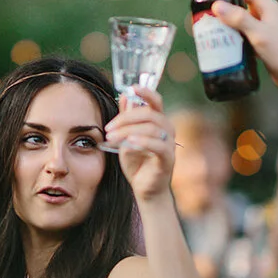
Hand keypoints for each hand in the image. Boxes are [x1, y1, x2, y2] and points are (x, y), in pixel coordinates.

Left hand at [104, 86, 175, 200]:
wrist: (144, 189)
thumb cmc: (137, 163)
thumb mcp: (126, 137)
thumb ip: (127, 118)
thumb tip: (125, 96)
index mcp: (158, 122)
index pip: (156, 101)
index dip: (146, 92)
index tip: (132, 88)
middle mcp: (167, 130)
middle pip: (150, 113)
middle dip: (126, 118)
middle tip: (108, 128)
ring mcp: (169, 144)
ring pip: (151, 128)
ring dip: (128, 131)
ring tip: (111, 138)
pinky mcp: (168, 159)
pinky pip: (159, 146)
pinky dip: (143, 141)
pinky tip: (129, 143)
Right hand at [212, 0, 277, 99]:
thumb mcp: (259, 34)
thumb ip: (239, 19)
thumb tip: (218, 6)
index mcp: (266, 6)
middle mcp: (264, 15)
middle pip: (238, 4)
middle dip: (221, 7)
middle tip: (203, 13)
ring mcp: (262, 29)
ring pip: (239, 21)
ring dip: (225, 25)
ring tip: (207, 29)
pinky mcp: (260, 43)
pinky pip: (242, 36)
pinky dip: (231, 38)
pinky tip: (221, 45)